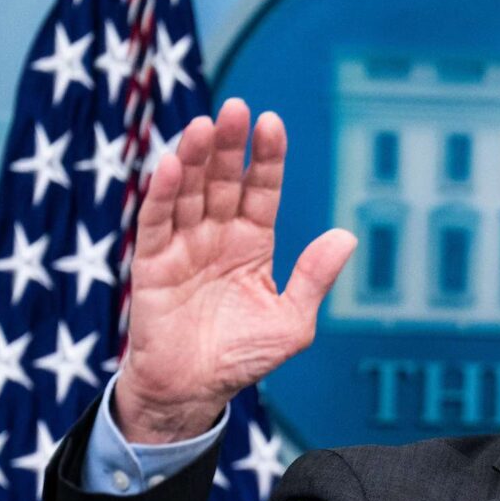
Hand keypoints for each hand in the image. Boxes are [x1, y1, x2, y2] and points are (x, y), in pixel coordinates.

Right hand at [116, 99, 356, 442]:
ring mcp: (183, 246)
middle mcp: (217, 236)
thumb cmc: (244, 357)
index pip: (261, 191)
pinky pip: (156, 221)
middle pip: (224, 181)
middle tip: (236, 109)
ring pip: (189, 191)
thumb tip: (347, 236)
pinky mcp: (152, 263)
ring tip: (205, 126)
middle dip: (230, 145)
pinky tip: (172, 166)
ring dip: (196, 158)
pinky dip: (163, 194)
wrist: (195, 391)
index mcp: (253, 244)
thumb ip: (314, 277)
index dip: (266, 159)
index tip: (273, 123)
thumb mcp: (292, 321)